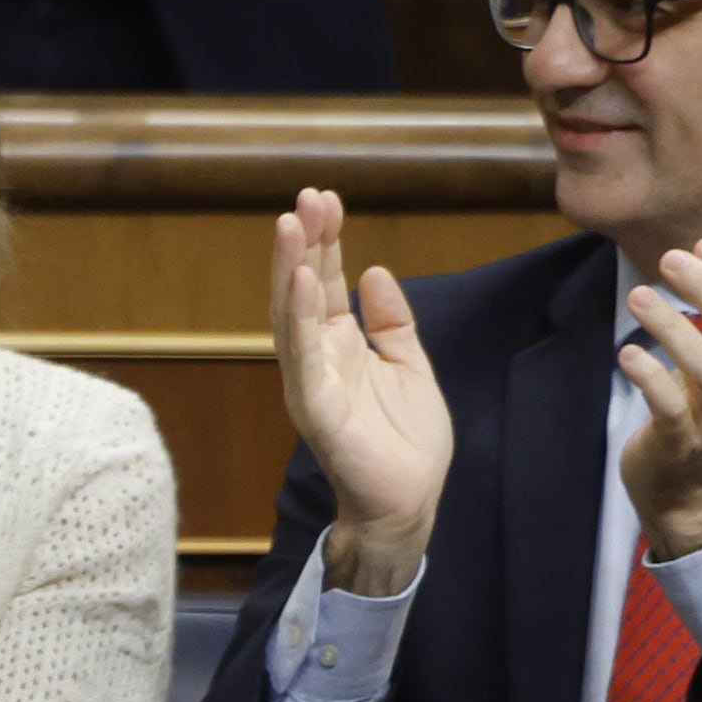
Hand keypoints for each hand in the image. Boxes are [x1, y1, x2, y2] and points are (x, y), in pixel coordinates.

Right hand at [272, 186, 452, 592]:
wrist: (408, 504)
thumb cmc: (406, 444)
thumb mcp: (411, 367)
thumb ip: (393, 323)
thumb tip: (375, 272)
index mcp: (340, 346)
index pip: (327, 283)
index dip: (326, 241)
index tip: (327, 199)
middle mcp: (317, 358)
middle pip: (303, 289)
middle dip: (304, 242)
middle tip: (307, 197)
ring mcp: (311, 382)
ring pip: (293, 315)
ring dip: (290, 268)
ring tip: (292, 224)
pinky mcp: (316, 408)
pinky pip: (303, 357)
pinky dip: (299, 318)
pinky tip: (302, 281)